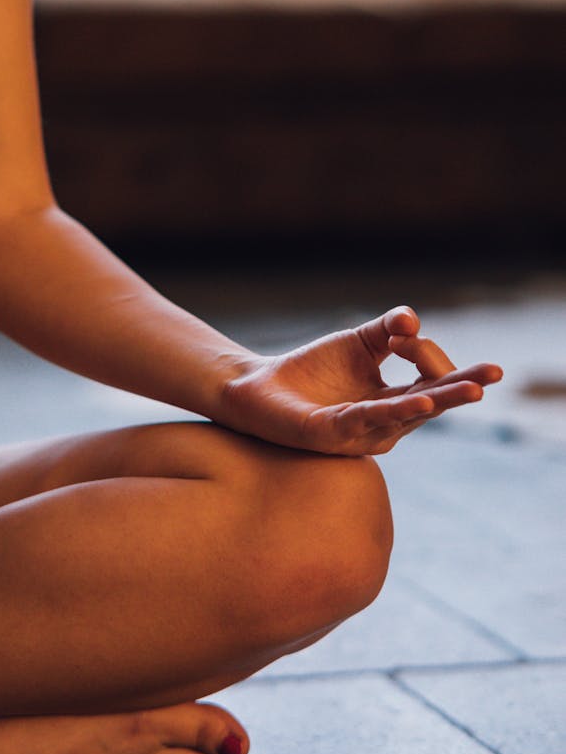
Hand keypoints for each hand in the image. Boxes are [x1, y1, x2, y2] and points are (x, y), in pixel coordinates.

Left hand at [219, 306, 502, 455]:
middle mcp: (384, 423)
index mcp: (393, 402)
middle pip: (431, 403)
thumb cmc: (312, 370)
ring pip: (405, 416)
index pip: (428, 380)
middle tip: (494, 374)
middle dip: (462, 388)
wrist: (259, 387)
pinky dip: (394, 411)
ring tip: (470, 391)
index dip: (426, 353)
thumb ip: (387, 329)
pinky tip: (419, 404)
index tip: (404, 332)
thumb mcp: (358, 343)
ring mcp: (359, 432)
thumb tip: (413, 319)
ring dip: (437, 401)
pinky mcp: (331, 433)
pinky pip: (367, 420)